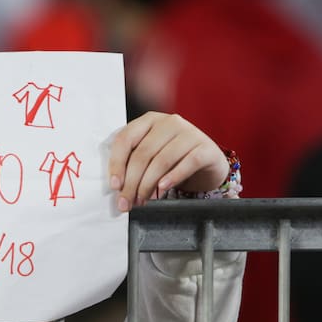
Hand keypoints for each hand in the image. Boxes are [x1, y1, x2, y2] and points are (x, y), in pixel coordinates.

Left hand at [108, 112, 228, 211]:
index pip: (125, 138)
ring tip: (143, 199)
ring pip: (162, 160)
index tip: (115, 185)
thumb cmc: (174, 158)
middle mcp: (169, 122)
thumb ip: (133, 163)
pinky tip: (162, 190)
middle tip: (127, 201)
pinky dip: (172, 178)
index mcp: (149, 120)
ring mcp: (189, 133)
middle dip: (132, 182)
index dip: (117, 164)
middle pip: (143, 153)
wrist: (207, 160)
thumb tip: (118, 188)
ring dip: (148, 185)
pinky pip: (187, 163)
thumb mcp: (151, 155)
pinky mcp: (205, 148)